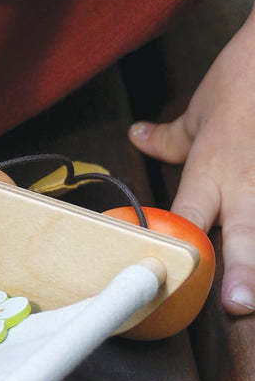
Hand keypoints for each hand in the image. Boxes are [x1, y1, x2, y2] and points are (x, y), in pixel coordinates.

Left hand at [128, 9, 254, 314]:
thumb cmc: (242, 79)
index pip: (188, 215)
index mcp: (212, 170)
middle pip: (244, 231)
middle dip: (243, 269)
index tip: (173, 274)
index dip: (179, 243)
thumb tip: (137, 137)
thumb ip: (170, 138)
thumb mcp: (200, 111)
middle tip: (238, 302)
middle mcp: (248, 182)